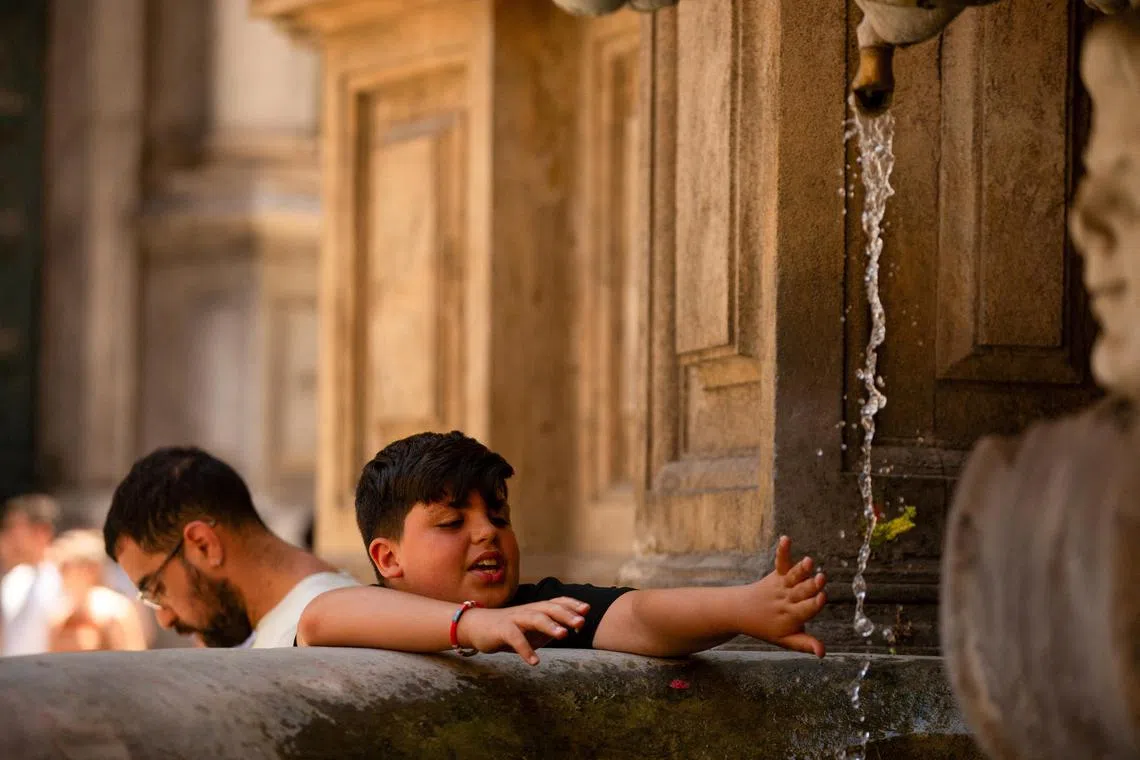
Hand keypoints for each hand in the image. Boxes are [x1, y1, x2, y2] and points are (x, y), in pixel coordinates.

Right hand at [457, 597, 589, 664]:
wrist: (477, 626)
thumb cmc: (509, 629)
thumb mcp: (532, 629)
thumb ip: (549, 628)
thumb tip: (571, 629)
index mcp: (536, 609)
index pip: (557, 603)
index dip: (571, 604)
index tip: (587, 610)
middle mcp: (527, 610)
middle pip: (549, 608)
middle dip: (566, 614)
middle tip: (581, 622)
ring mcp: (514, 618)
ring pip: (534, 618)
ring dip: (549, 626)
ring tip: (563, 635)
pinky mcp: (502, 630)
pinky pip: (515, 638)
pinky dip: (525, 649)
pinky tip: (534, 661)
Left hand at [739, 536, 827, 656]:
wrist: (741, 612)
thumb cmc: (768, 628)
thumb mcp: (786, 640)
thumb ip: (805, 644)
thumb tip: (823, 653)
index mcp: (791, 616)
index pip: (805, 610)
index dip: (814, 604)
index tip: (822, 597)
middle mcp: (787, 600)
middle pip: (801, 592)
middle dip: (812, 585)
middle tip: (821, 577)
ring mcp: (781, 586)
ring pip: (793, 577)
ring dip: (801, 569)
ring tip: (808, 561)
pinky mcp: (776, 575)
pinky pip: (780, 562)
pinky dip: (783, 550)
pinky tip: (786, 539)